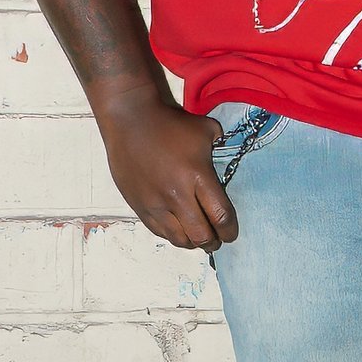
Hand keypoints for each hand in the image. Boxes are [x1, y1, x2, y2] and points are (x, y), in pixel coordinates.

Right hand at [99, 92, 236, 252]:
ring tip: (196, 236)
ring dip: (192, 242)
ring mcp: (156, 204)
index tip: (231, 233)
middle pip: (201, 236)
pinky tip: (178, 229)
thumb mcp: (206, 130)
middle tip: (217, 239)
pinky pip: (159, 232)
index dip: (230, 231)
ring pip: (180, 239)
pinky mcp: (139, 206)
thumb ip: (221, 148)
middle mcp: (178, 195)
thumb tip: (228, 158)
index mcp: (198, 176)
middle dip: (213, 241)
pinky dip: (172, 235)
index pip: (221, 217)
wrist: (130, 120)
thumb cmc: (170, 124)